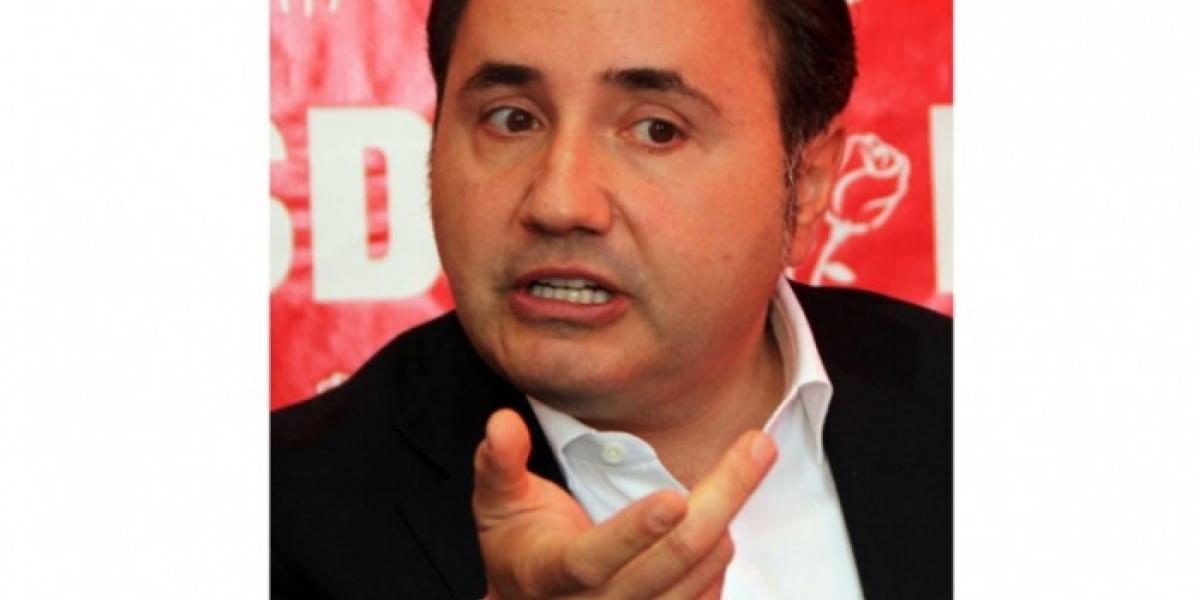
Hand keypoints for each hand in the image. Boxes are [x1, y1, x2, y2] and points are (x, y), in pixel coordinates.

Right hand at [472, 409, 777, 598]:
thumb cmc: (517, 545)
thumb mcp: (496, 502)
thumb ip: (499, 462)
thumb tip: (502, 422)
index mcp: (549, 575)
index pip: (595, 560)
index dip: (634, 534)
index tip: (674, 498)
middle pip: (668, 564)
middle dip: (720, 501)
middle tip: (758, 446)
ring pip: (697, 580)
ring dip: (727, 521)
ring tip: (746, 463)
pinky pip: (705, 598)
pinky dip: (721, 556)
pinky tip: (724, 516)